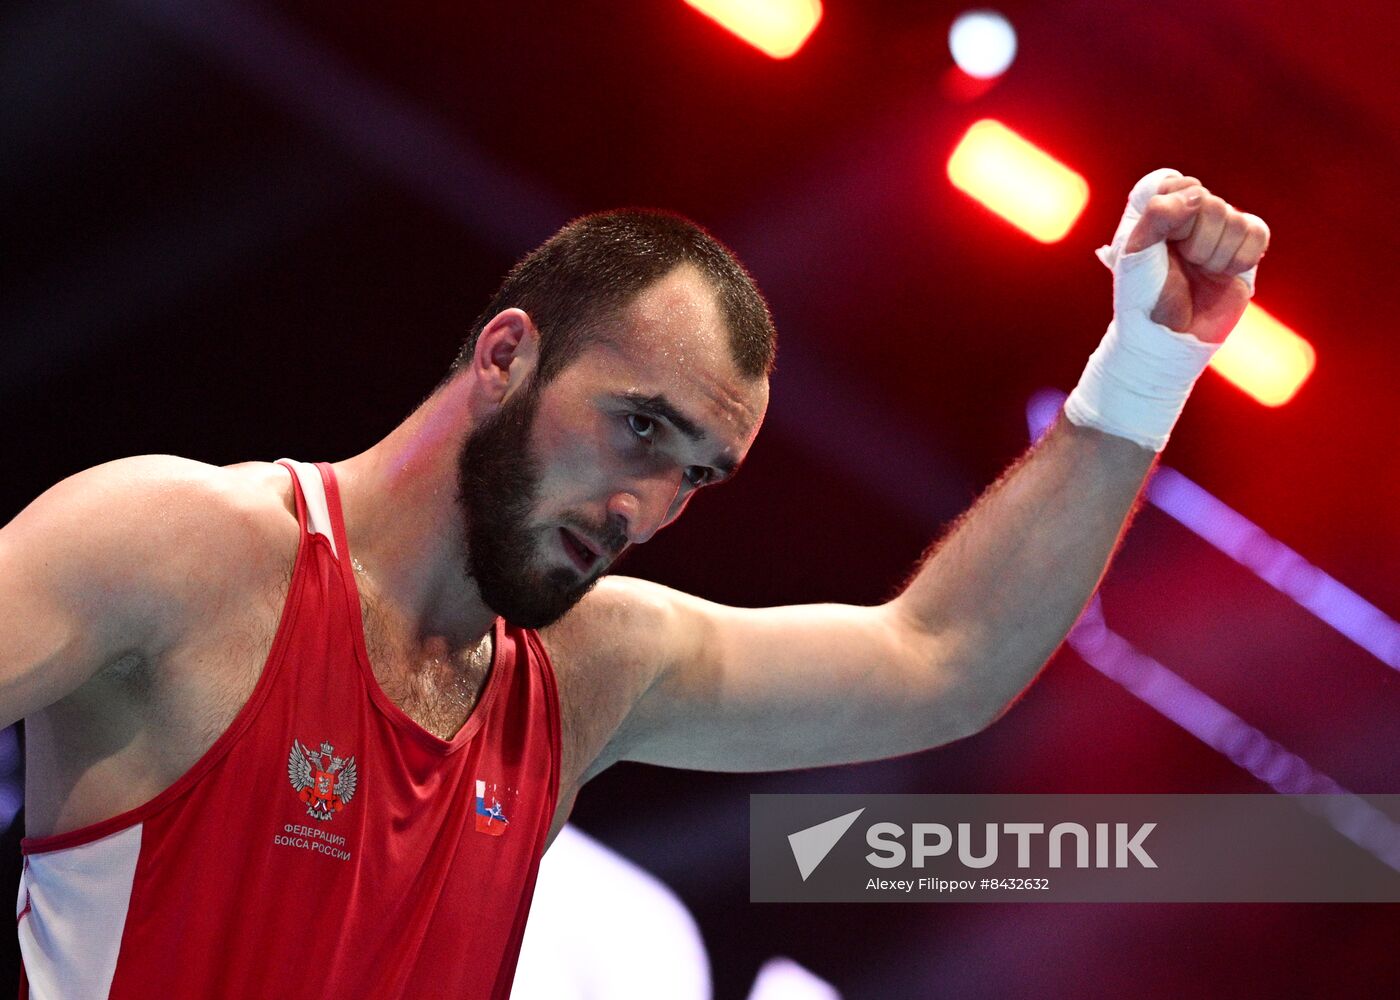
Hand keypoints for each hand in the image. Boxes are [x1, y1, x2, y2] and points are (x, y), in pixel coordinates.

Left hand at [1122, 175, 1269, 343]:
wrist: (1169, 337)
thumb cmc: (1144, 295)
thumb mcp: (1136, 253)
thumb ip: (1158, 215)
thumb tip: (1199, 195)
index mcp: (1157, 210)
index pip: (1177, 183)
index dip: (1174, 212)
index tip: (1161, 240)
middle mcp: (1188, 216)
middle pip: (1211, 204)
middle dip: (1196, 242)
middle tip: (1183, 265)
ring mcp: (1217, 232)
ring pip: (1235, 219)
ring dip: (1216, 256)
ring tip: (1200, 273)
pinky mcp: (1243, 249)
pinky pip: (1258, 232)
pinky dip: (1241, 258)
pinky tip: (1223, 273)